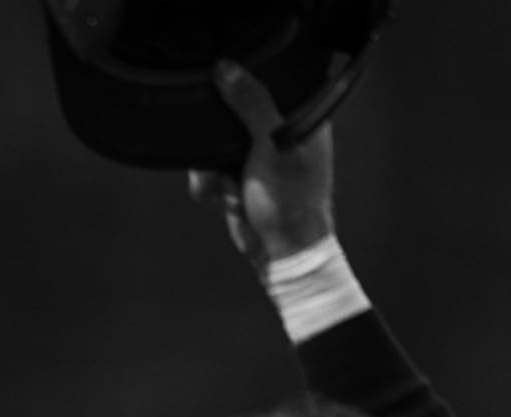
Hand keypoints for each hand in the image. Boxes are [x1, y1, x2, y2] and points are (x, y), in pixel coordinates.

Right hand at [187, 62, 335, 269]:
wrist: (281, 253)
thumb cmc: (291, 202)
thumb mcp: (271, 145)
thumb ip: (251, 105)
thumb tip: (226, 69)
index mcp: (300, 115)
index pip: (265, 83)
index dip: (240, 88)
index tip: (223, 97)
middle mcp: (279, 132)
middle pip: (231, 113)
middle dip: (217, 140)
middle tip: (223, 158)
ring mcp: (256, 155)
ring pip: (214, 144)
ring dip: (212, 169)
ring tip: (226, 186)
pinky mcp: (238, 176)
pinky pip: (210, 169)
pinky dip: (210, 185)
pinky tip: (224, 197)